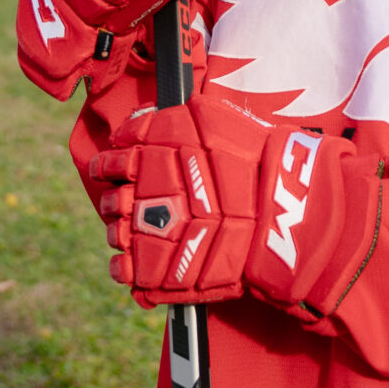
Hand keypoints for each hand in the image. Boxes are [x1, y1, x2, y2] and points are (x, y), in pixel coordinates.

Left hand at [87, 96, 359, 310]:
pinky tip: (135, 262)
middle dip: (117, 198)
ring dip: (122, 230)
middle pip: (110, 198)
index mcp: (148, 155)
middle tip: (135, 200)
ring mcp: (146, 232)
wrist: (278, 210)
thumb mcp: (211, 118)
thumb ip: (167, 120)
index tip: (120, 167)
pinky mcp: (155, 268)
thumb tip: (136, 123)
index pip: (111, 159)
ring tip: (143, 230)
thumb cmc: (253, 159)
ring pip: (115, 232)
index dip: (112, 164)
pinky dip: (124, 267)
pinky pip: (123, 269)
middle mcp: (141, 192)